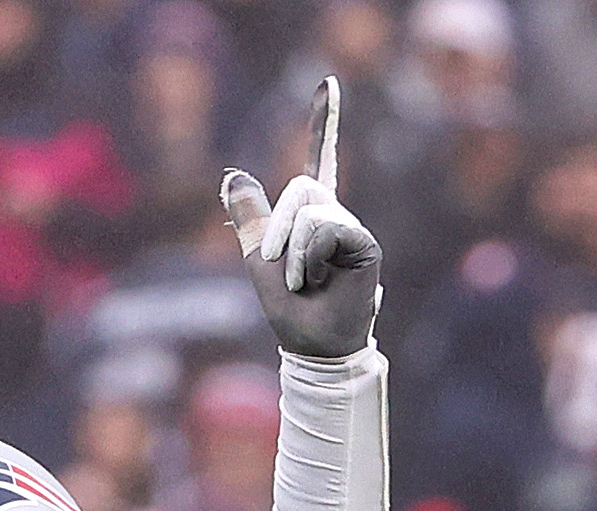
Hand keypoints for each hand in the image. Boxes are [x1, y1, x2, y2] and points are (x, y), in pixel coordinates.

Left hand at [220, 77, 381, 360]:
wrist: (310, 342)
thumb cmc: (289, 308)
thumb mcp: (256, 257)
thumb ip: (249, 217)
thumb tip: (232, 175)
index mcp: (311, 215)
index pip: (320, 160)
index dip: (324, 123)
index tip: (327, 82)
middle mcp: (335, 215)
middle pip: (301, 188)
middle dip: (277, 228)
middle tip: (275, 266)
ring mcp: (351, 228)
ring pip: (310, 212)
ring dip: (291, 252)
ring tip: (300, 282)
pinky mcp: (363, 244)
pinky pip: (325, 231)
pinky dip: (308, 259)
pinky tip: (317, 282)